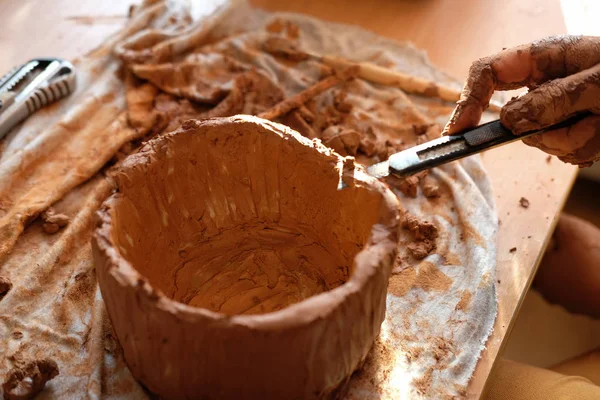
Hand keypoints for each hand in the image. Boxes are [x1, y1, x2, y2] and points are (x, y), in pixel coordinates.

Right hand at [443, 35, 599, 166]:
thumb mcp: (599, 83)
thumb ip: (554, 100)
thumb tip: (509, 120)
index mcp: (544, 58)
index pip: (488, 74)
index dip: (468, 101)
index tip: (460, 133)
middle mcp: (545, 83)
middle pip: (514, 117)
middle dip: (545, 130)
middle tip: (584, 122)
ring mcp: (556, 108)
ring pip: (540, 140)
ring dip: (575, 139)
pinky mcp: (570, 128)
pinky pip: (562, 150)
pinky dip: (586, 148)